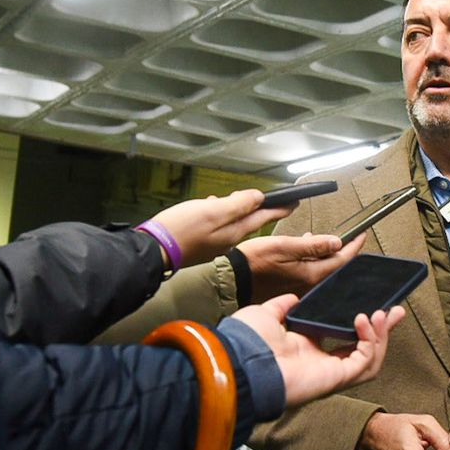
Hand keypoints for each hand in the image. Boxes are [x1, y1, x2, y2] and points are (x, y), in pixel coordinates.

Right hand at [150, 189, 289, 267]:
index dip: (280, 207)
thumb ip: (237, 204)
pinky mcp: (201, 244)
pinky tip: (209, 208)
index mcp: (234, 231)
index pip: (264, 216)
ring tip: (239, 199)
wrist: (155, 252)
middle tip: (273, 200)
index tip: (294, 201)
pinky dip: (218, 215)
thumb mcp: (213, 211)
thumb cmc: (181, 231)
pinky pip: (217, 227)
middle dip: (261, 208)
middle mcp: (228, 239)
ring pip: (232, 223)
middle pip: (250, 220)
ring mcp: (215, 243)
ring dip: (238, 210)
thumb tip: (258, 197)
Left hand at [226, 294, 404, 406]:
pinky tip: (364, 321)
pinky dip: (369, 341)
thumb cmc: (247, 343)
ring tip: (383, 313)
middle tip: (396, 311)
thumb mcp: (266, 314)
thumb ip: (282, 306)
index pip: (342, 337)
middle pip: (363, 348)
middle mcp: (321, 362)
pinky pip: (363, 361)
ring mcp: (330, 372)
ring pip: (369, 358)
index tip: (373, 305)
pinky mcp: (336, 377)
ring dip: (380, 335)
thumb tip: (294, 298)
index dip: (360, 323)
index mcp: (306, 348)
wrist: (240, 362)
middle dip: (383, 330)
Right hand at [239, 232, 366, 301]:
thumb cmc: (253, 261)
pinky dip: (314, 262)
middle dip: (343, 251)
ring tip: (323, 240)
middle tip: (349, 237)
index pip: (342, 259)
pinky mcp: (292, 290)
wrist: (233, 279)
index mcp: (310, 274)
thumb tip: (336, 242)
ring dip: (326, 255)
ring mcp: (301, 289)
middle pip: (335, 267)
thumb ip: (312, 245)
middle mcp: (309, 285)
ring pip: (323, 270)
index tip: (361, 234)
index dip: (354, 245)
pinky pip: (311, 275)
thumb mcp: (284, 245)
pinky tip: (306, 252)